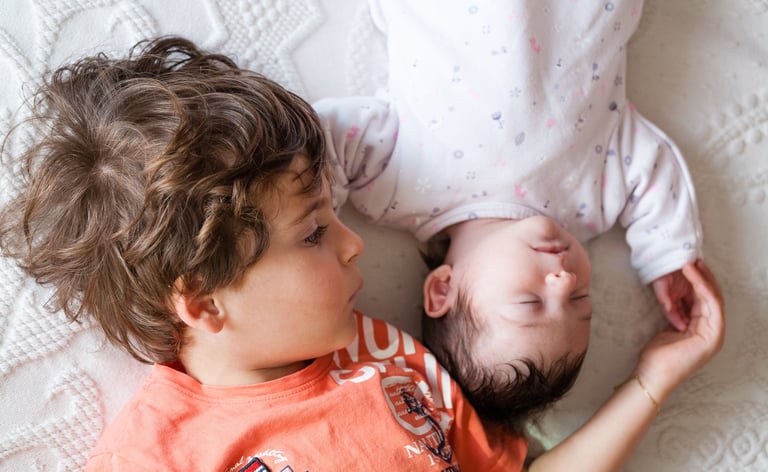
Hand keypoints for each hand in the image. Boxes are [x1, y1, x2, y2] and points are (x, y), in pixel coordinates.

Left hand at [636, 260, 724, 400]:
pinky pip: (711, 304)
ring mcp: (715, 334)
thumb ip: (675, 317)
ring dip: (703, 278)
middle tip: (695, 258)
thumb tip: (673, 304)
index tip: (689, 266)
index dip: (698, 282)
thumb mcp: (668, 329)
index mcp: (702, 330)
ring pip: (713, 297)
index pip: (703, 301)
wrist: (654, 374)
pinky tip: (693, 274)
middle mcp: (712, 331)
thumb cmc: (657, 357)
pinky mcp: (713, 335)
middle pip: (712, 297)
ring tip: (693, 262)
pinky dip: (702, 286)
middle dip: (704, 277)